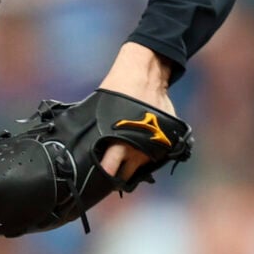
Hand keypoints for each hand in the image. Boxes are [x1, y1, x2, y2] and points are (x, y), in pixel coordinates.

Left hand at [96, 42, 178, 178]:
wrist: (146, 74)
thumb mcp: (101, 114)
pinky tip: (138, 148)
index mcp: (120, 144)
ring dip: (132, 165)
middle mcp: (139, 150)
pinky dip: (147, 155)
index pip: (109, 171)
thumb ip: (98, 134)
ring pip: (141, 168)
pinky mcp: (167, 141)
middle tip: (109, 170)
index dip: (102, 178)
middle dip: (117, 176)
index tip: (96, 179)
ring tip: (123, 158)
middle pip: (125, 176)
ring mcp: (155, 147)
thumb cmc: (118, 91)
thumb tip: (86, 147)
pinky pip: (155, 156)